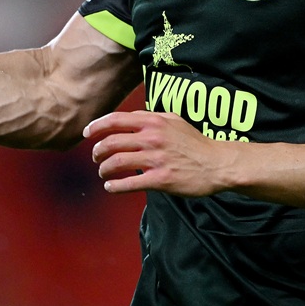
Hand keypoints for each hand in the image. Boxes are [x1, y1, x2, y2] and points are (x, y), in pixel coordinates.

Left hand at [83, 110, 232, 196]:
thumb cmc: (195, 143)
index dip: (96, 126)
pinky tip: (111, 186)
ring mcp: (156, 159)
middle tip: (96, 157)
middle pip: (111, 142)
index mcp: (154, 121)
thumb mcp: (174, 121)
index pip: (116, 120)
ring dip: (104, 169)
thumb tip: (131, 119)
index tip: (87, 133)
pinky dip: (114, 186)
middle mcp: (152, 138)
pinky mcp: (160, 179)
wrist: (217, 164)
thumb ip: (152, 118)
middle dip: (97, 151)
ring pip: (116, 163)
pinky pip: (129, 183)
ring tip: (104, 172)